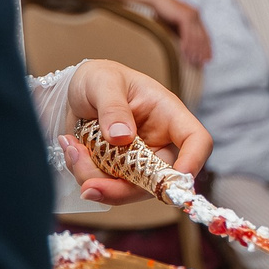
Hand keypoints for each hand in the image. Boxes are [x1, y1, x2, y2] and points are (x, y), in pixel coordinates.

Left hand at [57, 59, 213, 205]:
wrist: (74, 91)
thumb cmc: (99, 78)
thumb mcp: (103, 82)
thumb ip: (113, 107)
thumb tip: (122, 137)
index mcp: (168, 115)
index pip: (197, 141)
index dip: (193, 162)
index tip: (174, 178)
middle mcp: (158, 143)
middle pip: (158, 180)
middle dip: (122, 189)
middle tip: (89, 186)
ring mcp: (138, 161)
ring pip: (127, 189)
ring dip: (94, 179)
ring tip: (71, 148)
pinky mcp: (117, 172)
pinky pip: (106, 186)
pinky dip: (84, 175)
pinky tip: (71, 149)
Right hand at [151, 0, 212, 65]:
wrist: (157, 0)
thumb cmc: (164, 12)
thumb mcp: (176, 24)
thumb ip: (183, 32)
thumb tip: (187, 46)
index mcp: (196, 16)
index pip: (205, 34)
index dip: (207, 46)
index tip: (209, 57)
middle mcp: (196, 15)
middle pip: (202, 36)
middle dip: (204, 51)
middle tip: (205, 62)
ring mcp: (191, 15)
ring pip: (195, 36)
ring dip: (195, 50)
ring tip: (195, 60)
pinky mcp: (184, 17)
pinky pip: (187, 34)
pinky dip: (186, 44)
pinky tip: (186, 53)